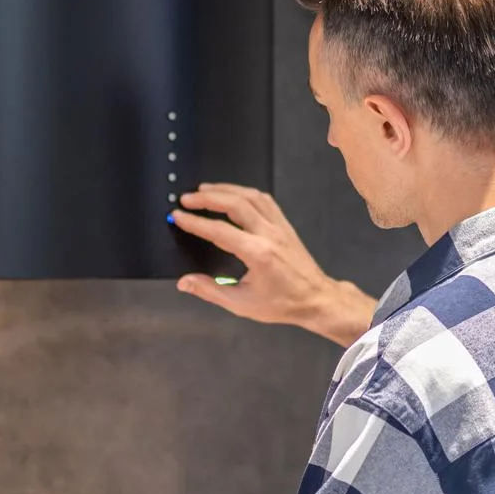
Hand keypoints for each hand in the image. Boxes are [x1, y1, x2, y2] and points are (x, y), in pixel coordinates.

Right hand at [169, 183, 374, 346]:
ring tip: (204, 189)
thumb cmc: (281, 304)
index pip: (220, 231)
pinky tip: (233, 194)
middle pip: (235, 204)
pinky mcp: (285, 224)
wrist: (316, 299)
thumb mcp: (242, 304)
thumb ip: (210, 291)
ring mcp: (279, 226)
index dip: (195, 222)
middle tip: (186, 198)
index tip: (177, 215)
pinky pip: (265, 200)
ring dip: (226, 189)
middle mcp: (269, 234)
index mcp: (257, 253)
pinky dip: (245, 192)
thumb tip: (184, 282)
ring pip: (251, 196)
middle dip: (208, 197)